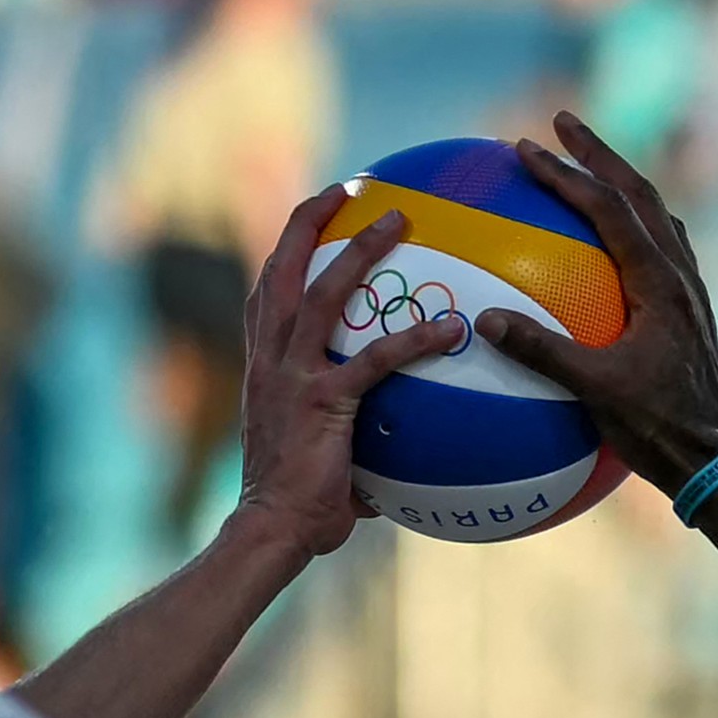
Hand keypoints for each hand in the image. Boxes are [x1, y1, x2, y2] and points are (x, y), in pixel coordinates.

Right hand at [239, 184, 465, 556]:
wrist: (270, 531)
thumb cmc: (299, 506)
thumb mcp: (323, 454)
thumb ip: (358, 432)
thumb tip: (408, 440)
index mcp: (264, 365)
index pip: (268, 289)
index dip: (288, 245)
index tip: (318, 211)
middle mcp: (271, 359)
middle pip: (282, 268)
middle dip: (311, 220)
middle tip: (351, 186)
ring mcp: (292, 377)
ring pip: (322, 294)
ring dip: (359, 250)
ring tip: (400, 218)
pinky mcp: (321, 402)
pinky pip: (374, 359)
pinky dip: (414, 339)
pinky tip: (453, 328)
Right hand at [476, 112, 717, 497]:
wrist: (713, 459)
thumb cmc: (656, 428)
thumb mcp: (594, 390)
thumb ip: (539, 351)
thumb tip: (484, 319)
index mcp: (659, 283)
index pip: (609, 209)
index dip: (567, 173)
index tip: (526, 146)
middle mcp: (679, 275)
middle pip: (639, 193)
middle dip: (599, 153)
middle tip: (563, 122)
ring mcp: (689, 291)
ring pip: (656, 215)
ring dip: (620, 182)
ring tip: (589, 164)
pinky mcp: (688, 311)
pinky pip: (660, 247)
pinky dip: (632, 223)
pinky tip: (610, 237)